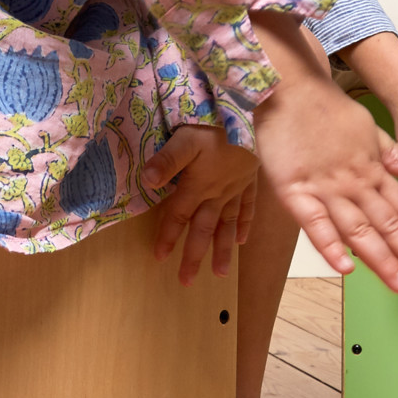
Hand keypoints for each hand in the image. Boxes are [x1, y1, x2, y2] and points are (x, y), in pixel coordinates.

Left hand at [145, 124, 256, 283]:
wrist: (251, 116)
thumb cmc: (215, 126)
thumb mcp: (185, 139)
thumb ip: (167, 161)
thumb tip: (146, 182)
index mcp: (198, 187)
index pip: (178, 217)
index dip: (168, 237)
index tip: (159, 258)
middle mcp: (217, 195)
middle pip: (203, 230)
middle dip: (194, 256)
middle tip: (187, 281)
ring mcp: (236, 190)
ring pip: (227, 226)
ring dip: (223, 250)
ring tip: (221, 273)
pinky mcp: (250, 181)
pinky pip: (248, 208)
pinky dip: (245, 225)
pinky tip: (243, 240)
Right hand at [251, 13, 397, 294]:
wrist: (290, 85)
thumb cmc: (326, 108)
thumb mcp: (367, 127)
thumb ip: (391, 153)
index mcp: (373, 169)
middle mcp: (355, 182)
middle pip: (390, 225)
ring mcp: (325, 187)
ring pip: (360, 230)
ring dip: (383, 260)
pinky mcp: (294, 190)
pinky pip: (314, 223)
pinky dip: (330, 245)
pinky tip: (348, 268)